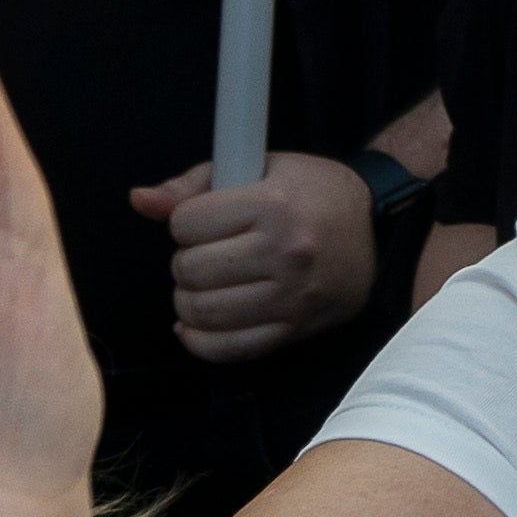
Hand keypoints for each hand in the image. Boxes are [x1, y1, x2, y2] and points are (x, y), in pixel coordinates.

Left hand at [123, 147, 374, 361]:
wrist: (375, 225)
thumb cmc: (311, 191)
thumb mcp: (257, 167)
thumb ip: (193, 184)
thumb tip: (140, 200)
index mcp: (273, 204)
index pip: (186, 224)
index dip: (183, 222)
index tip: (200, 221)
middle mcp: (285, 253)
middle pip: (191, 271)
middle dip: (184, 263)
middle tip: (203, 254)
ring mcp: (292, 296)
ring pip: (204, 313)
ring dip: (188, 301)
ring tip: (201, 286)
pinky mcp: (296, 328)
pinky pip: (231, 349)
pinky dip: (201, 341)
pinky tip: (196, 324)